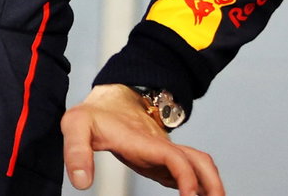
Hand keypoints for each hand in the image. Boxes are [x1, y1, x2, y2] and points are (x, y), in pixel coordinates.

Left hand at [61, 84, 222, 194]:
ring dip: (211, 184)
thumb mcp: (74, 126)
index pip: (175, 158)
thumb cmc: (93, 114)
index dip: (187, 178)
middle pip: (200, 162)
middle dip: (213, 184)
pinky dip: (199, 186)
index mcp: (143, 141)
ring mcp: (165, 154)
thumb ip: (75, 152)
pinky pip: (188, 173)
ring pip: (200, 166)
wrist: (110, 100)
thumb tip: (81, 183)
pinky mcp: (163, 161)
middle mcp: (161, 147)